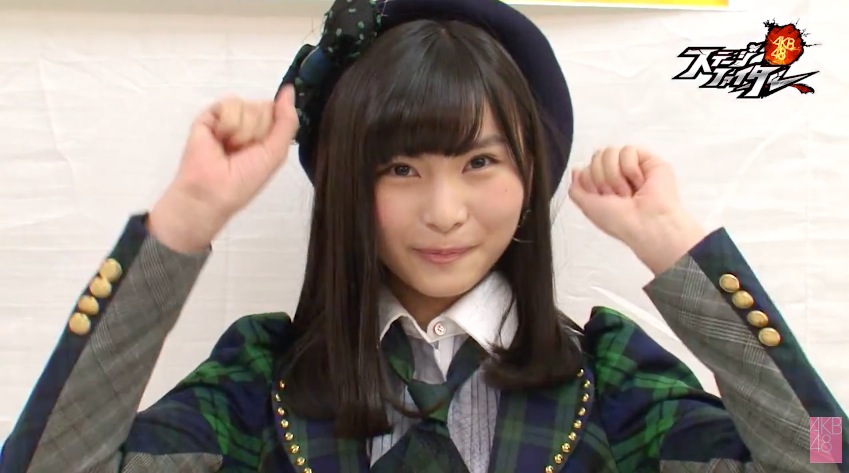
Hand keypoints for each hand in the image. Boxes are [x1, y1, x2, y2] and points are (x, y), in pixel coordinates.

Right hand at [149, 85, 298, 252]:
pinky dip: (228, 125)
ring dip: (243, 131)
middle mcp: (247, 124)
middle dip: (257, 130)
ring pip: (247, 105)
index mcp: (264, 135)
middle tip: (243, 151)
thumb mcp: (277, 151)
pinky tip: (219, 139)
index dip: (275, 125)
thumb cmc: (246, 178)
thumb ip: (287, 121)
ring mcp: (227, 119)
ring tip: (230, 147)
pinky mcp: (208, 115)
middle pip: (263, 107)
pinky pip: (229, 104)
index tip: (265, 144)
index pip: (277, 112)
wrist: (212, 188)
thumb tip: (289, 89)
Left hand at [568, 146, 707, 273]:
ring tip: (627, 192)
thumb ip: (576, 190)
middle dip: (601, 178)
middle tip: (615, 196)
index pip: (587, 167)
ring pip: (610, 152)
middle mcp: (618, 173)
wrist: (646, 225)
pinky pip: (628, 150)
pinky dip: (630, 169)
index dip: (589, 181)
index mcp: (604, 184)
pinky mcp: (649, 160)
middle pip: (597, 156)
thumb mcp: (589, 207)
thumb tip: (576, 170)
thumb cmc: (620, 221)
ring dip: (614, 175)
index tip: (601, 197)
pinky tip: (639, 183)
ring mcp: (633, 166)